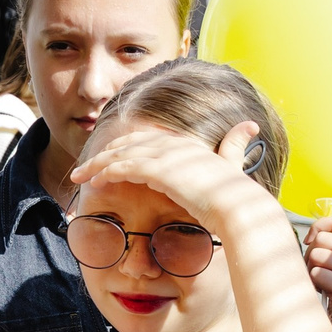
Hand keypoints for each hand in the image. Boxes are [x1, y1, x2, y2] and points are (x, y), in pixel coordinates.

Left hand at [69, 118, 274, 232]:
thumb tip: (251, 125)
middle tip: (85, 167)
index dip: (125, 147)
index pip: (147, 139)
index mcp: (187, 144)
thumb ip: (234, 146)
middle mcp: (174, 144)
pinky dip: (106, 172)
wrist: (237, 207)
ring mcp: (165, 155)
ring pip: (120, 154)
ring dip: (97, 164)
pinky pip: (123, 168)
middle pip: (129, 143)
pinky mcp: (158, 170)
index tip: (109, 159)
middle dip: (104, 154)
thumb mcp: (233, 166)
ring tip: (80, 176)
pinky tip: (94, 182)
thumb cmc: (236, 196)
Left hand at [305, 215, 331, 331]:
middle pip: (322, 238)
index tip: (310, 240)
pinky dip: (314, 283)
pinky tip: (324, 292)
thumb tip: (311, 234)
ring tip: (321, 282)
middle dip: (311, 253)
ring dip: (312, 269)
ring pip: (317, 254)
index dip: (318, 227)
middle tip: (315, 270)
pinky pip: (316, 273)